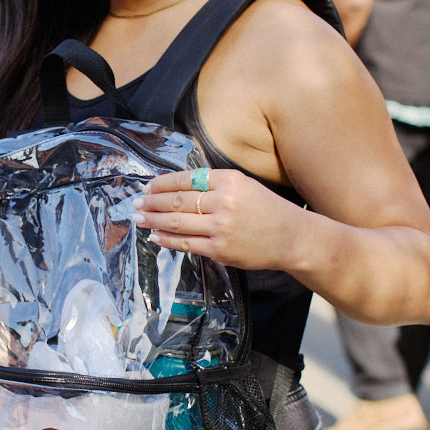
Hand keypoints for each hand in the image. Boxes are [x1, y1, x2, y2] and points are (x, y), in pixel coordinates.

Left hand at [133, 167, 301, 271]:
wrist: (293, 238)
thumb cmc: (267, 210)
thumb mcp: (244, 186)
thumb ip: (214, 185)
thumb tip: (177, 188)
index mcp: (230, 181)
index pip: (186, 179)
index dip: (162, 183)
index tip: (148, 187)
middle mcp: (225, 202)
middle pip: (177, 200)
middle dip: (152, 202)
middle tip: (136, 202)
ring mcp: (222, 227)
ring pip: (178, 222)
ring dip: (154, 220)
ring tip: (139, 218)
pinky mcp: (221, 250)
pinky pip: (187, 244)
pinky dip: (167, 240)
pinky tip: (155, 236)